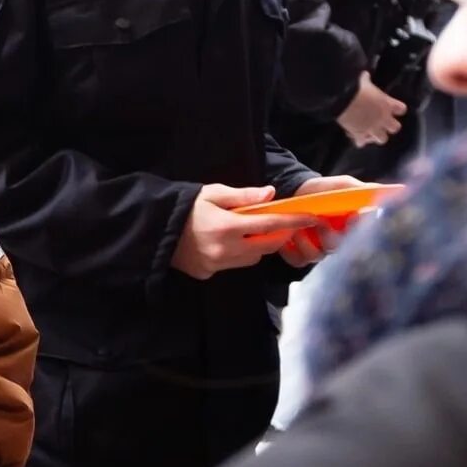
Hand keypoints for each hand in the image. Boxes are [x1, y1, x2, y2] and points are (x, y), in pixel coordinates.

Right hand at [172, 185, 307, 280]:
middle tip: (284, 224)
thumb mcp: (212, 193)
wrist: (154, 230)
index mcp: (227, 226)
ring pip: (253, 259)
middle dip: (279, 235)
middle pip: (266, 246)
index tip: (311, 218)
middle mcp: (225, 249)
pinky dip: (241, 255)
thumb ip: (243, 195)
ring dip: (260, 246)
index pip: (270, 225)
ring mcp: (216, 264)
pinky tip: (231, 243)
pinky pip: (235, 265)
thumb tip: (270, 194)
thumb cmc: (185, 207)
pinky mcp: (208, 273)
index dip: (293, 222)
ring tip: (253, 232)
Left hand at [276, 174, 372, 267]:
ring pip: (317, 256)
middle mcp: (339, 243)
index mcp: (352, 228)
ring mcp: (320, 251)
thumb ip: (364, 191)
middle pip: (339, 249)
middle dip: (328, 236)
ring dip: (305, 241)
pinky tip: (289, 235)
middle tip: (320, 221)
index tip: (354, 216)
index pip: (362, 236)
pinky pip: (298, 260)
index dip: (359, 230)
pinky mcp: (301, 255)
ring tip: (297, 226)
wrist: (297, 192)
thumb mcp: (344, 186)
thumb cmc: (324, 190)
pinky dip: (291, 249)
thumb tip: (396, 192)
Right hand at [338, 72, 409, 146]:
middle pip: (395, 128)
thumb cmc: (357, 88)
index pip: (401, 109)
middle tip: (381, 123)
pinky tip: (355, 137)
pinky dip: (359, 141)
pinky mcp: (361, 135)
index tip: (392, 108)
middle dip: (389, 127)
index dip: (397, 109)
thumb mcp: (364, 82)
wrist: (344, 101)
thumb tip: (364, 74)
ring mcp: (373, 128)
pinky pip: (362, 143)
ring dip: (376, 136)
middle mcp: (383, 118)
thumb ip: (366, 80)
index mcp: (387, 104)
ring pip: (382, 139)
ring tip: (369, 133)